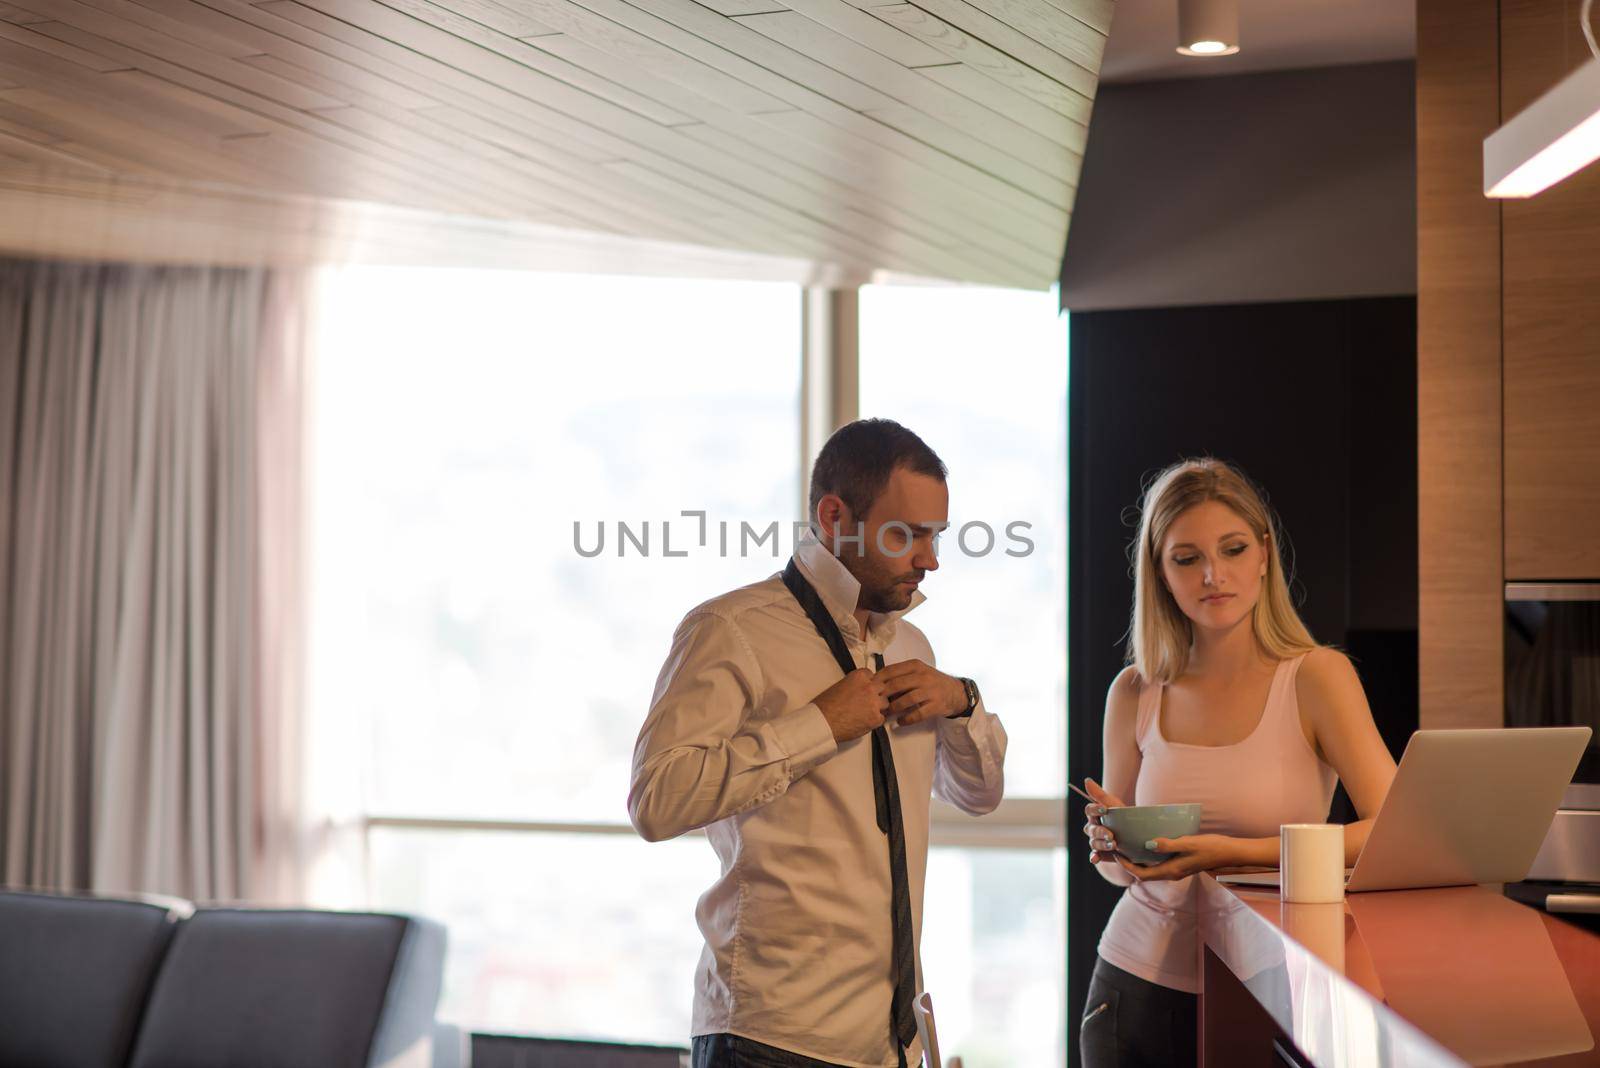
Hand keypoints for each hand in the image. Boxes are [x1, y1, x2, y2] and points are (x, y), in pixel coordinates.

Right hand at [812, 669, 888, 743]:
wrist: (822, 722)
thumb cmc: (825, 706)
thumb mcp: (839, 686)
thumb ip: (854, 685)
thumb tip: (859, 690)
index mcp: (859, 677)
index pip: (872, 675)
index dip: (869, 683)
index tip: (865, 688)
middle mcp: (869, 688)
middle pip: (882, 688)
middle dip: (876, 694)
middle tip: (866, 702)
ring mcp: (874, 703)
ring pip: (885, 702)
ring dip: (878, 707)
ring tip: (865, 713)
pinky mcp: (875, 718)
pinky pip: (882, 718)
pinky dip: (875, 720)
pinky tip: (864, 721)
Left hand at [874, 658, 967, 726]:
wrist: (956, 692)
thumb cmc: (931, 682)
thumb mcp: (918, 671)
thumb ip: (901, 674)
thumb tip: (876, 682)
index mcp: (915, 666)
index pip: (891, 670)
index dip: (878, 680)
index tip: (869, 688)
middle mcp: (923, 676)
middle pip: (897, 685)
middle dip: (883, 695)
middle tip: (874, 703)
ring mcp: (931, 691)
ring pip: (907, 700)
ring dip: (894, 708)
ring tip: (886, 713)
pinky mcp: (937, 706)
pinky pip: (918, 714)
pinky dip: (907, 719)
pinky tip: (900, 721)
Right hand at [1081, 778, 1126, 864]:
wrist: (1140, 835)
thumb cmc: (1126, 817)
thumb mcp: (1115, 805)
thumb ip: (1100, 794)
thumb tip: (1086, 780)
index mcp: (1096, 814)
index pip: (1089, 810)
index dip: (1095, 809)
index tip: (1105, 809)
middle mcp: (1094, 828)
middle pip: (1090, 829)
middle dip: (1100, 832)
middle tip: (1111, 835)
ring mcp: (1097, 841)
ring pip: (1093, 842)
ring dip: (1101, 844)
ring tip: (1114, 845)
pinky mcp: (1101, 853)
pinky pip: (1094, 855)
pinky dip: (1094, 857)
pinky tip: (1096, 858)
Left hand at [1114, 834, 1243, 881]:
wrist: (1230, 853)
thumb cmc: (1211, 847)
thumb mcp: (1189, 843)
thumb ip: (1168, 844)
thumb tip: (1148, 844)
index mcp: (1172, 871)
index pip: (1142, 874)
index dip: (1127, 866)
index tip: (1116, 854)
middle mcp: (1172, 873)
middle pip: (1144, 873)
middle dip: (1128, 863)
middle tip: (1117, 849)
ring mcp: (1177, 869)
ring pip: (1151, 869)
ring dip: (1138, 860)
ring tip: (1128, 846)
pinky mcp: (1181, 864)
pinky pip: (1159, 864)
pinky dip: (1149, 857)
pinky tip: (1146, 844)